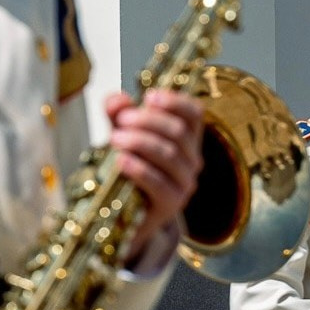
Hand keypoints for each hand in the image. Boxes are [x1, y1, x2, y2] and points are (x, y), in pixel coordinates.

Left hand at [106, 90, 204, 263]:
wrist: (125, 212)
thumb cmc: (128, 167)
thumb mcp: (122, 134)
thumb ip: (118, 115)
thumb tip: (117, 100)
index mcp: (186, 138)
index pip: (195, 114)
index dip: (176, 102)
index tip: (149, 96)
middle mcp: (192, 159)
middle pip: (179, 132)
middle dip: (148, 121)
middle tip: (121, 120)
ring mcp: (185, 183)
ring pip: (170, 155)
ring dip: (141, 142)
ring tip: (114, 138)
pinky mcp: (172, 204)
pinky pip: (159, 183)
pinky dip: (139, 169)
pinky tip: (120, 161)